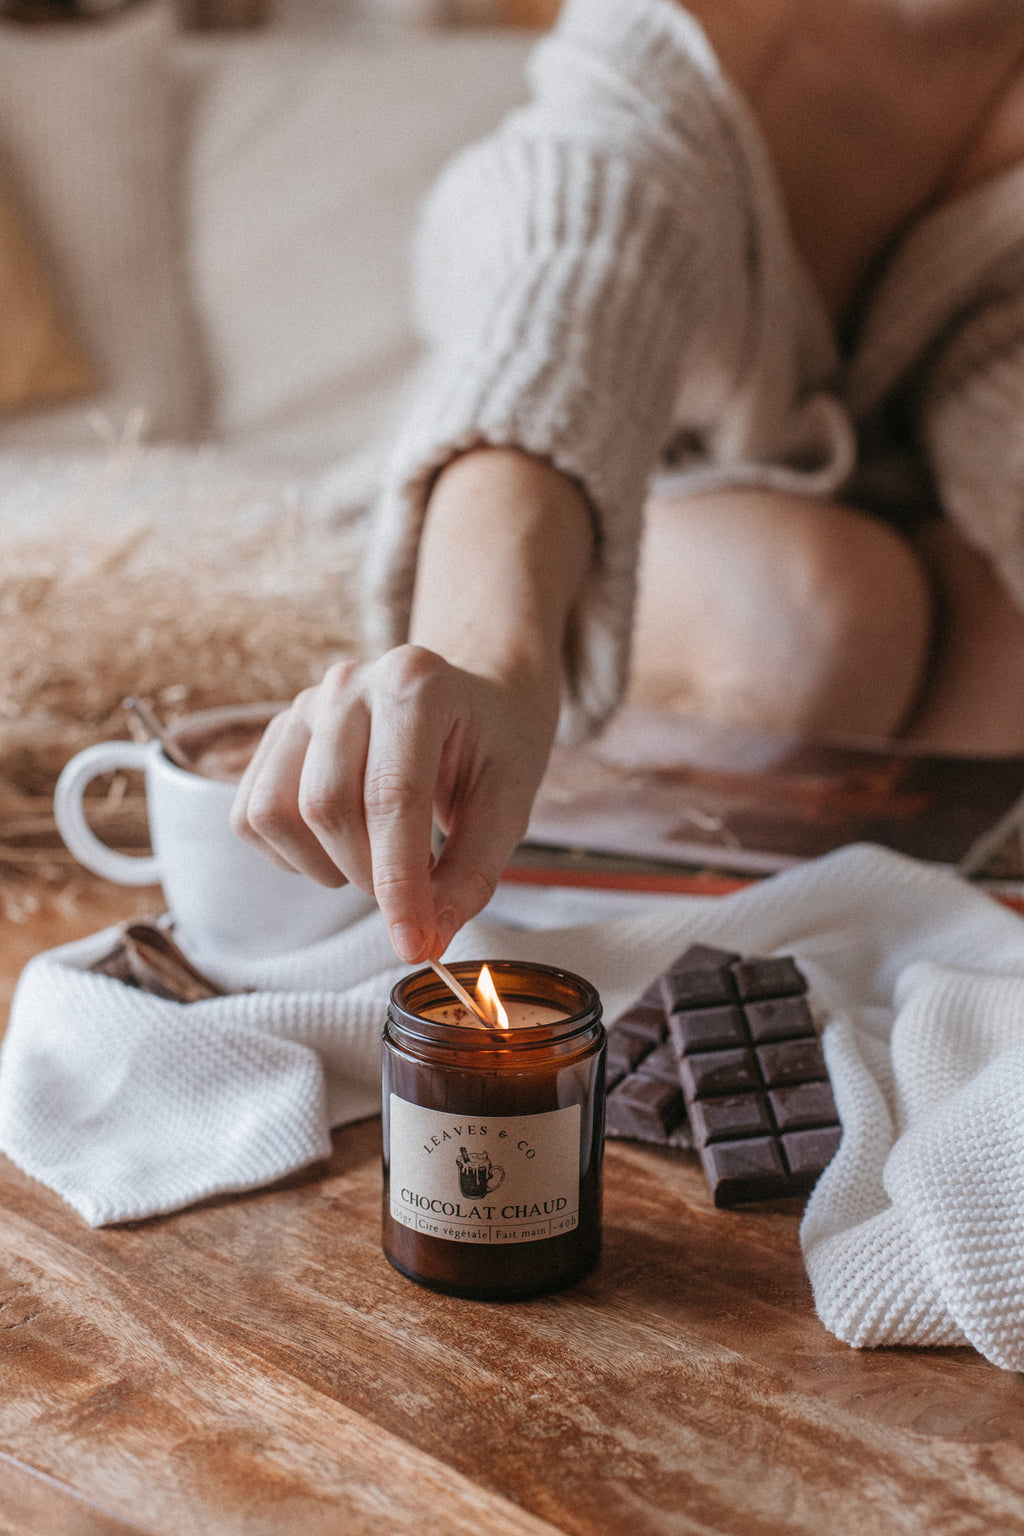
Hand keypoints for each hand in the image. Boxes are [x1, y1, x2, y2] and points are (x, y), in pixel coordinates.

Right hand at [229, 645, 558, 962]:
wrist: (472, 700)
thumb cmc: (493, 748)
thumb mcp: (508, 806)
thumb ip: (470, 874)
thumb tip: (425, 940)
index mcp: (416, 683)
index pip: (392, 797)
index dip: (398, 883)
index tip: (412, 945)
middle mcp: (348, 684)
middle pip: (326, 807)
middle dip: (368, 876)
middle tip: (411, 888)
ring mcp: (303, 706)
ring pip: (276, 814)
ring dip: (325, 865)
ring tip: (376, 859)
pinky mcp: (274, 736)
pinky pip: (252, 816)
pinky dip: (292, 855)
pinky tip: (341, 845)